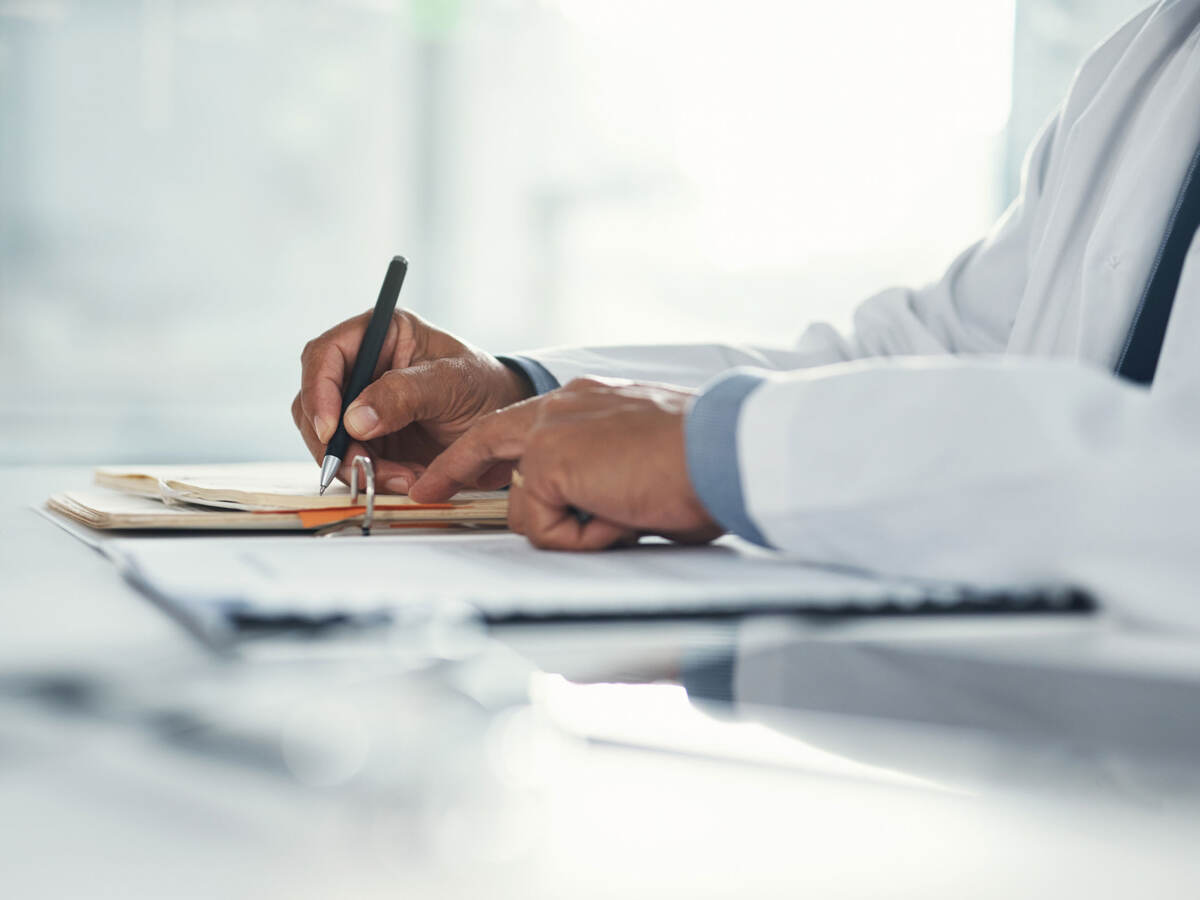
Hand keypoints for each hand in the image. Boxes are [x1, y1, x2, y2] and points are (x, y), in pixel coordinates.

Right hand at [292, 310, 532, 492]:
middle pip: (315, 402)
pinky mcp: (368, 438)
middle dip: (335, 441)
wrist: (502, 423)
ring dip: (356, 465)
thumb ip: (404, 394)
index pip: (325, 355)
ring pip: (328, 438)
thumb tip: (354, 419)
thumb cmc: (483, 387)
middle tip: (364, 467)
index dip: (319, 391)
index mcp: (380, 334)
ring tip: (403, 477)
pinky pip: (351, 461)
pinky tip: (406, 480)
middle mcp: (362, 367)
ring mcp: (361, 405)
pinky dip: (372, 476)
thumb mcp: (452, 383)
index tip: (333, 429)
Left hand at [409, 377, 723, 549]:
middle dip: (453, 469)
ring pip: (524, 504)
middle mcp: (565, 405)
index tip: (463, 466)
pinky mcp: (547, 460)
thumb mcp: (644, 463)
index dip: (490, 449)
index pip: (525, 423)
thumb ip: (607, 476)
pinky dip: (581, 537)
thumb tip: (599, 512)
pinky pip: (542, 527)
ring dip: (571, 528)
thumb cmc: (704, 461)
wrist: (722, 450)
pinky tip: (619, 517)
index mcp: (591, 402)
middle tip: (427, 491)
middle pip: (488, 440)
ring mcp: (551, 431)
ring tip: (625, 514)